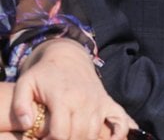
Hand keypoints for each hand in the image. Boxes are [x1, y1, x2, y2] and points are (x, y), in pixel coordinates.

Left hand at [13, 39, 135, 139]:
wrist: (68, 56)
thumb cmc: (44, 73)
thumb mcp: (25, 84)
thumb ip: (20, 105)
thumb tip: (27, 125)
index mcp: (64, 97)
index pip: (60, 133)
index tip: (43, 138)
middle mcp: (85, 100)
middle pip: (78, 136)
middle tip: (56, 136)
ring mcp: (98, 101)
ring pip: (94, 132)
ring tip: (70, 136)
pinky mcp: (107, 102)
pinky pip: (120, 120)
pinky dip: (119, 133)